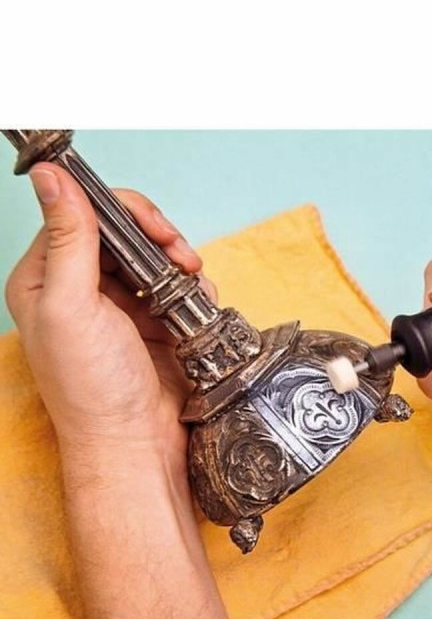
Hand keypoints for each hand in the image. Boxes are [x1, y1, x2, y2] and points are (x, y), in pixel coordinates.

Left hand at [4, 162, 216, 474]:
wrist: (134, 443)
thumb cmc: (93, 386)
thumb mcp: (72, 306)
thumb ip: (69, 238)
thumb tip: (52, 176)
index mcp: (47, 277)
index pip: (84, 215)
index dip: (124, 212)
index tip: (155, 228)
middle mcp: (82, 287)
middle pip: (124, 232)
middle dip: (159, 238)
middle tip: (182, 257)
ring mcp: (121, 306)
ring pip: (155, 258)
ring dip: (179, 266)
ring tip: (193, 285)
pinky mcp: (154, 324)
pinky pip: (178, 289)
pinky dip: (193, 292)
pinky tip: (197, 307)